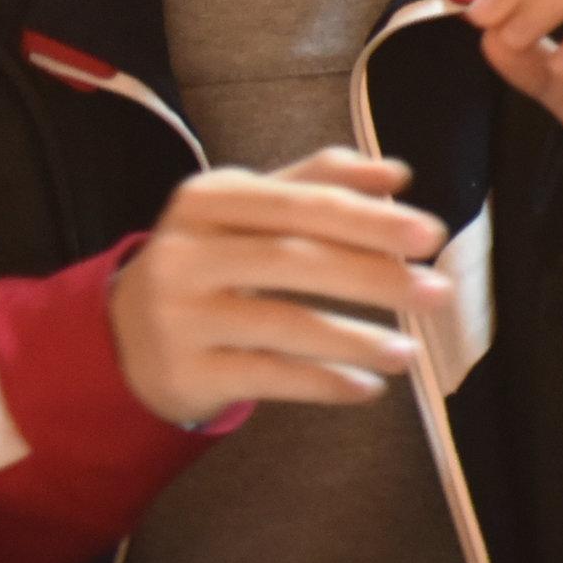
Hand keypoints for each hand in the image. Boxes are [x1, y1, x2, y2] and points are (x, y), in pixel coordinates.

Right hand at [108, 149, 440, 424]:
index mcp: (210, 199)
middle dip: (374, 277)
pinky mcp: (183, 370)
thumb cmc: (213, 259)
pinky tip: (368, 388)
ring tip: (411, 353)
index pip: (302, 204)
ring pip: (282, 323)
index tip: (431, 235)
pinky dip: (324, 383)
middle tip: (437, 291)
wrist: (125, 334)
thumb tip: (396, 175)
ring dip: (357, 339)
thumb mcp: (253, 209)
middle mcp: (185, 253)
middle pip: (294, 259)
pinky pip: (267, 376)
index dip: (369, 219)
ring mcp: (178, 315)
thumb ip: (322, 182)